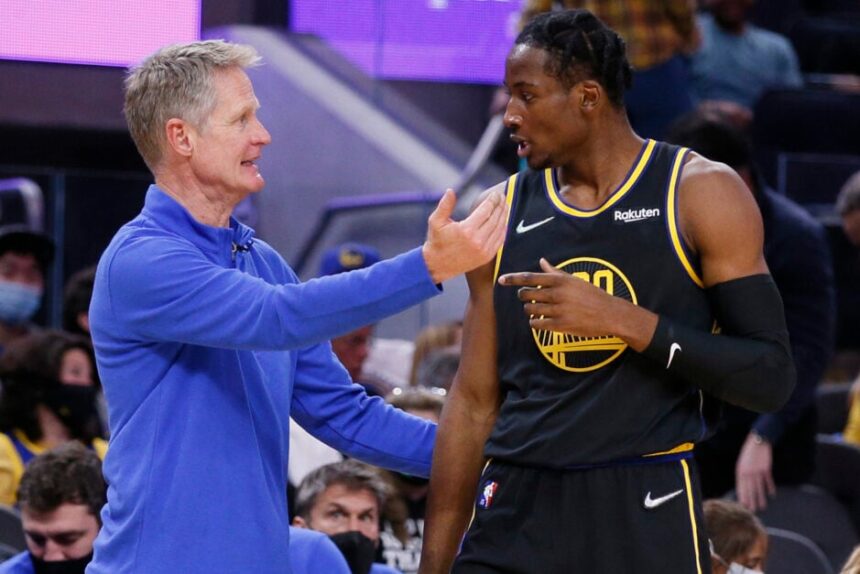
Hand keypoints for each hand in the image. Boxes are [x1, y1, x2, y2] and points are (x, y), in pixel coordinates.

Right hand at [422, 189, 507, 283]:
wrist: (437, 265)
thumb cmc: (436, 241)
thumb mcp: (436, 221)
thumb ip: (445, 205)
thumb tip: (450, 191)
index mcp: (466, 230)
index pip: (486, 210)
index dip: (492, 200)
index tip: (495, 193)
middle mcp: (477, 241)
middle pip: (495, 218)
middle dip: (500, 205)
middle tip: (502, 197)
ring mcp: (484, 250)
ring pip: (500, 229)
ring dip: (504, 216)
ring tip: (504, 206)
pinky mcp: (486, 256)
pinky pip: (500, 240)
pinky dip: (503, 229)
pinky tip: (503, 221)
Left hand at [498, 258, 622, 337]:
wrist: (609, 314)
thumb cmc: (591, 295)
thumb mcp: (574, 280)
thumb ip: (555, 272)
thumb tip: (541, 261)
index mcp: (560, 280)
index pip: (529, 278)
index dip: (513, 279)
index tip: (501, 280)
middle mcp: (557, 294)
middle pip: (526, 294)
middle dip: (523, 297)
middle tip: (529, 298)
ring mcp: (558, 310)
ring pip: (530, 310)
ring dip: (529, 310)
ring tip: (537, 310)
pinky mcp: (560, 325)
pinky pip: (536, 324)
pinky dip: (534, 323)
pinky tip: (540, 321)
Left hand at [735, 433, 774, 510]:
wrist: (757, 442)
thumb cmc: (748, 454)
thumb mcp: (742, 463)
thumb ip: (743, 475)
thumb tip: (744, 487)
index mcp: (740, 471)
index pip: (740, 487)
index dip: (742, 496)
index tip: (743, 505)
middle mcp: (748, 472)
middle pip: (750, 489)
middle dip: (751, 501)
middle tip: (753, 511)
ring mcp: (757, 471)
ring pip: (759, 487)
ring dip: (760, 498)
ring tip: (762, 506)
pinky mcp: (766, 468)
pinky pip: (768, 480)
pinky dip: (770, 488)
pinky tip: (771, 494)